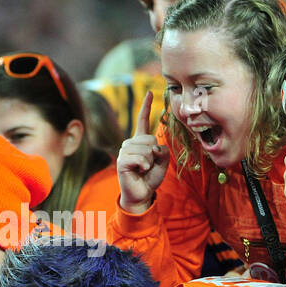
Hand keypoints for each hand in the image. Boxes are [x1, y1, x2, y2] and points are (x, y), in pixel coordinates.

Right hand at [115, 90, 168, 214]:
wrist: (142, 194)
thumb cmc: (151, 177)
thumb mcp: (163, 162)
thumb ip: (163, 151)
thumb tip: (153, 147)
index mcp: (140, 141)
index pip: (143, 121)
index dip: (146, 106)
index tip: (150, 93)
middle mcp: (130, 143)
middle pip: (150, 139)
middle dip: (154, 154)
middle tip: (148, 165)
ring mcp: (124, 151)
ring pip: (146, 149)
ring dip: (149, 162)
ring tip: (143, 169)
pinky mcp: (122, 161)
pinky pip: (141, 158)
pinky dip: (144, 166)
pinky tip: (138, 171)